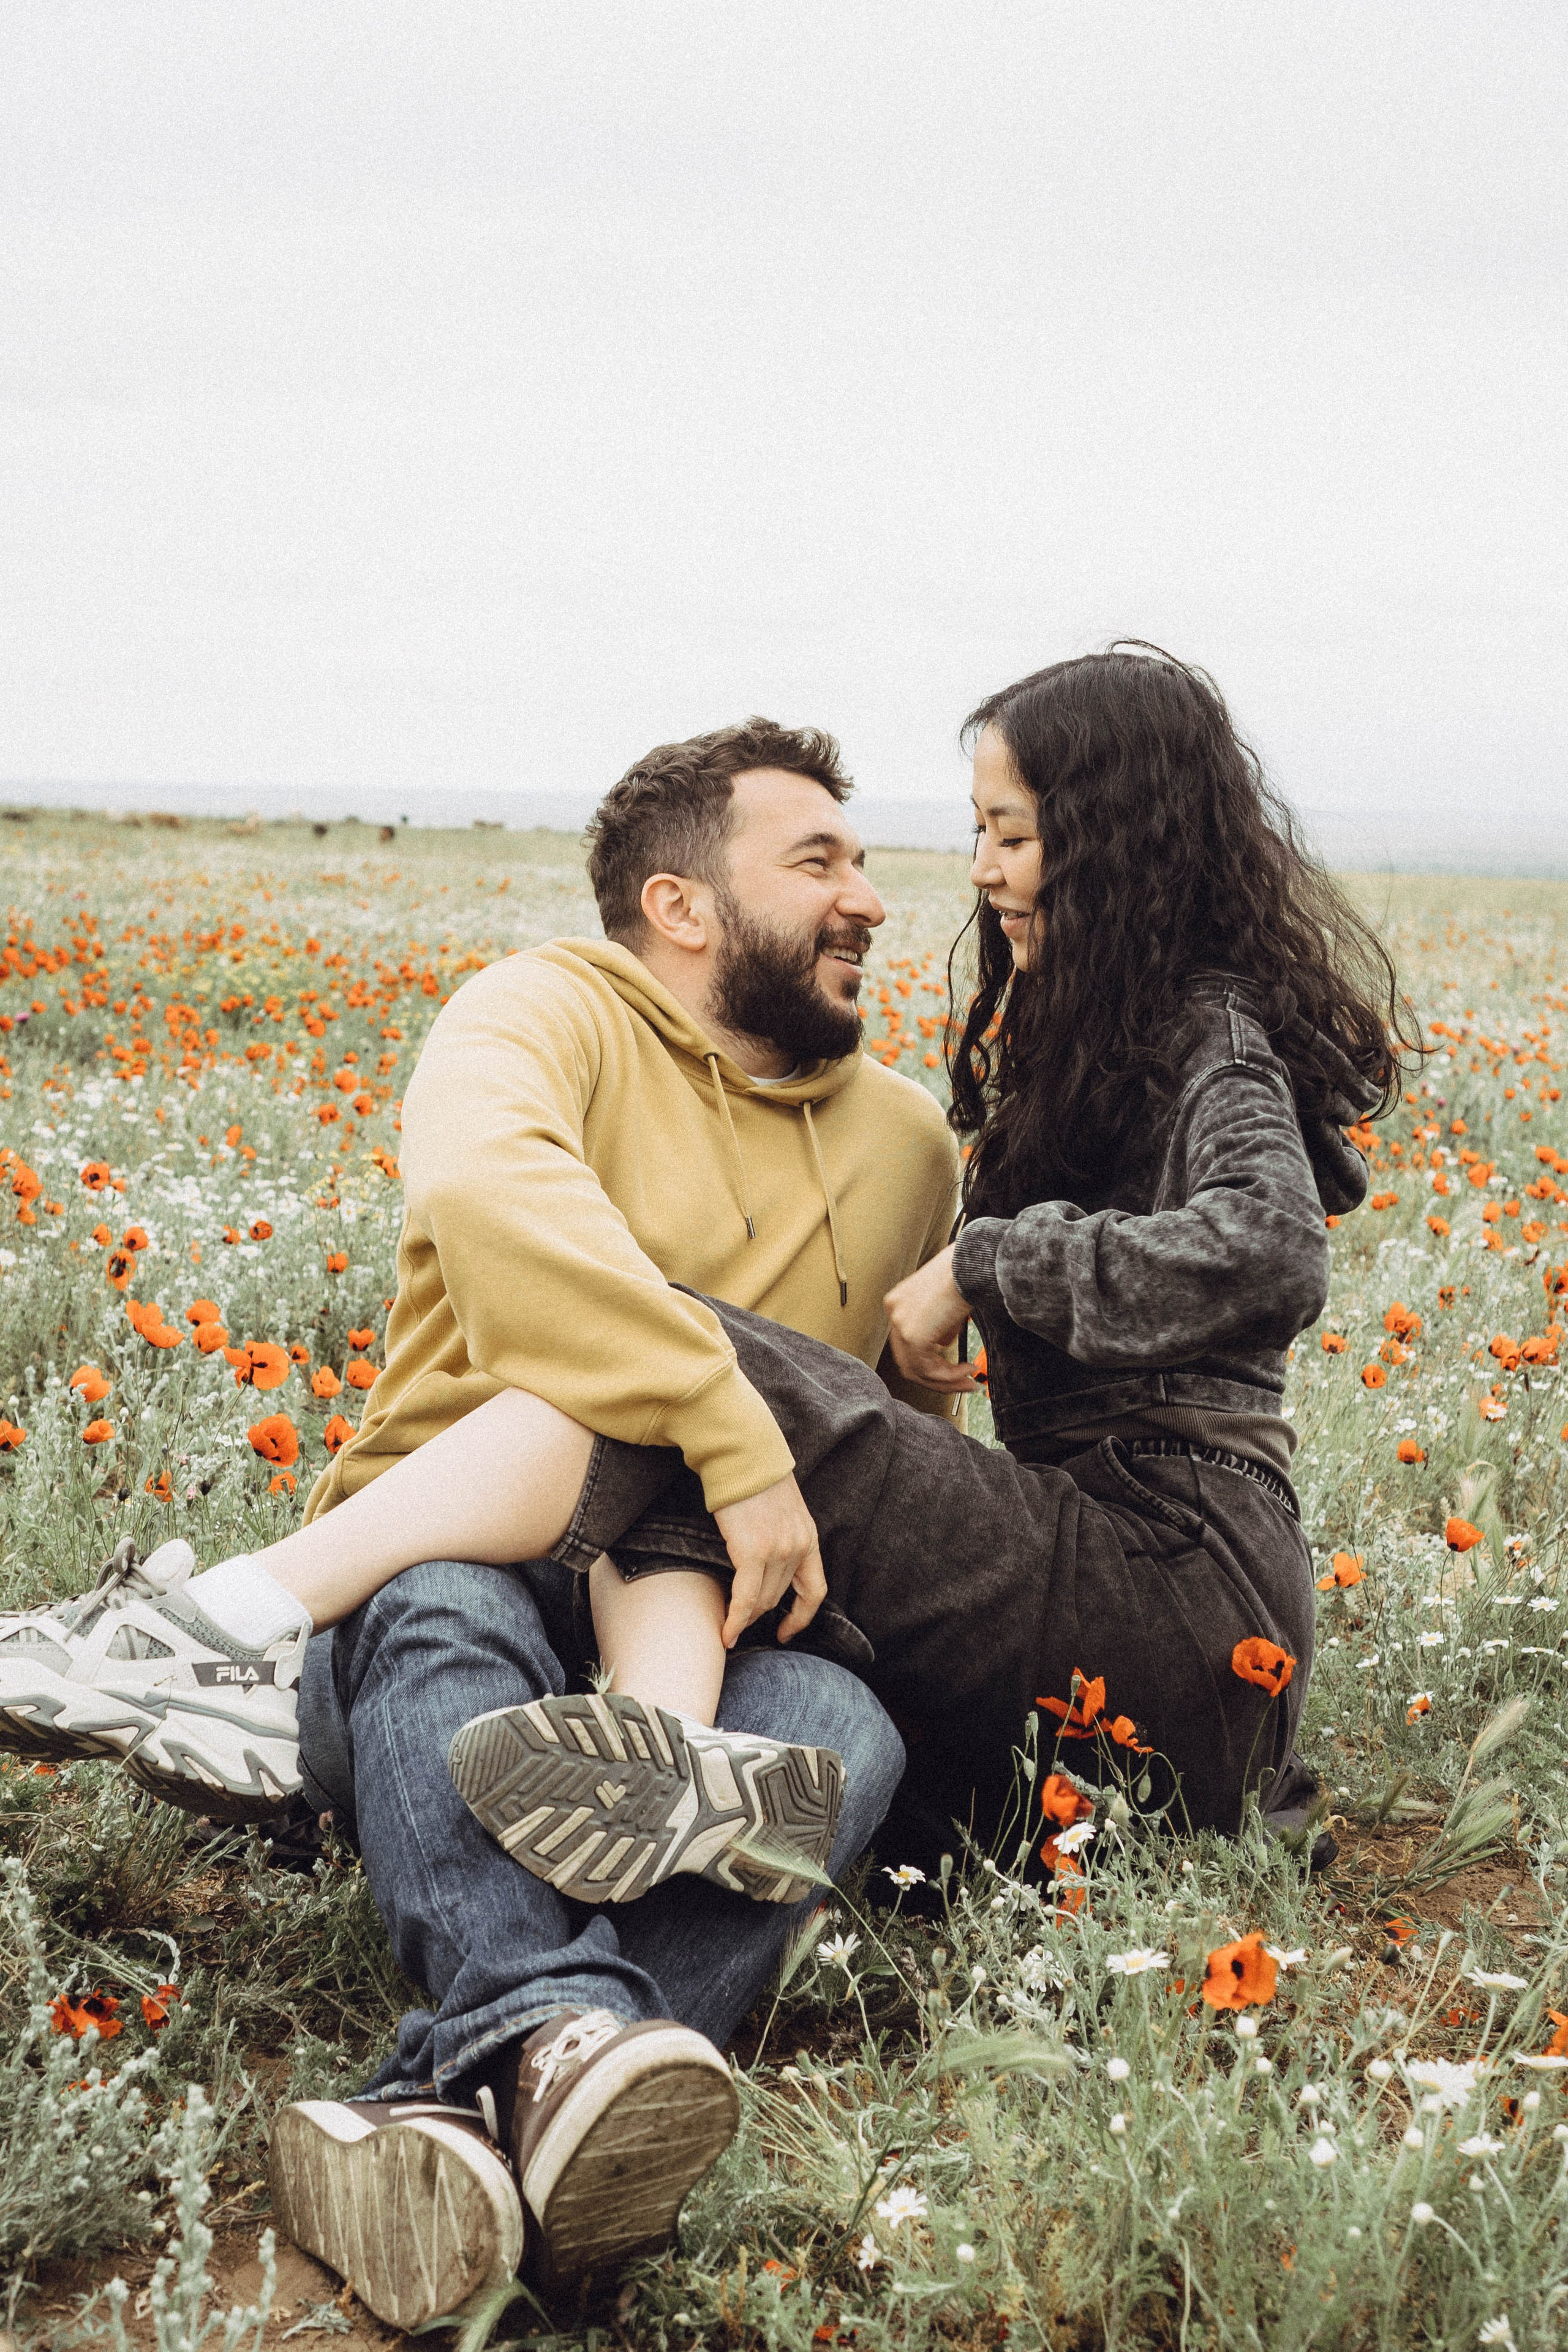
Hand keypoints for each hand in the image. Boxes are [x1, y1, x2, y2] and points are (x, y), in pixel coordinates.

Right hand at [713, 1472, 825, 1647]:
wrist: (743, 1453)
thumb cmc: (755, 1478)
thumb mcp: (783, 1510)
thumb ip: (782, 1537)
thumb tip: (766, 1563)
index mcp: (809, 1538)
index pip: (815, 1591)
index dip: (801, 1618)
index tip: (786, 1632)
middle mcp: (798, 1547)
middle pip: (779, 1597)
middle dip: (759, 1615)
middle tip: (740, 1623)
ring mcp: (778, 1550)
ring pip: (761, 1601)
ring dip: (745, 1619)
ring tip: (730, 1627)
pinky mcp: (752, 1551)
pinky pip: (745, 1597)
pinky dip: (736, 1620)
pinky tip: (726, 1632)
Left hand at [883, 1244, 976, 1392]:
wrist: (971, 1263)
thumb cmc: (965, 1272)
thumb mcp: (945, 1302)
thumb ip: (938, 1323)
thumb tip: (942, 1342)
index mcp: (899, 1302)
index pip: (907, 1345)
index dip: (932, 1362)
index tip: (954, 1369)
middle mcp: (894, 1312)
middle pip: (908, 1361)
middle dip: (938, 1378)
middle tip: (962, 1383)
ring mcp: (901, 1324)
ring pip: (918, 1370)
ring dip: (947, 1381)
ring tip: (969, 1379)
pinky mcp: (913, 1336)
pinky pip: (929, 1370)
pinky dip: (950, 1376)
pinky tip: (967, 1370)